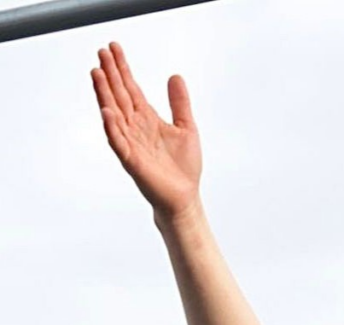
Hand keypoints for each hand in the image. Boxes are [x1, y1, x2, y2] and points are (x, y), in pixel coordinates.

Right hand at [91, 43, 201, 218]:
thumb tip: (175, 76)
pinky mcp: (132, 161)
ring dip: (105, 95)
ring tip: (97, 74)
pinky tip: (107, 112)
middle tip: (101, 52)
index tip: (113, 49)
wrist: (184, 197)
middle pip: (119, 96)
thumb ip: (179, 103)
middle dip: (110, 75)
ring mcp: (131, 144)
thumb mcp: (186, 127)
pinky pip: (118, 143)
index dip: (122, 69)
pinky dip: (112, 128)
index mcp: (147, 119)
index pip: (131, 89)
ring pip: (114, 115)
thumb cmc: (183, 167)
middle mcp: (135, 128)